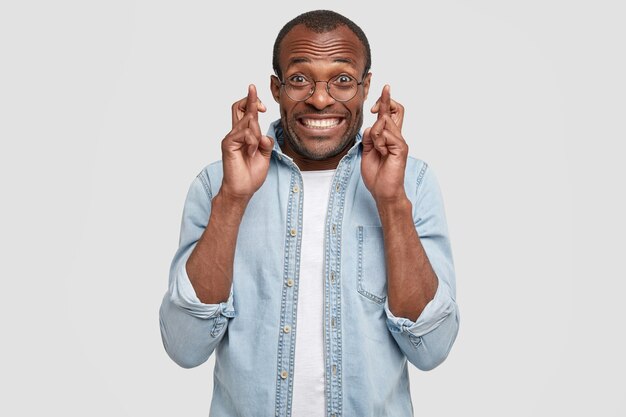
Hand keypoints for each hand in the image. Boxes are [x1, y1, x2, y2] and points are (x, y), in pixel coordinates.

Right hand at [220, 84, 273, 201]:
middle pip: (239, 107)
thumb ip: (266, 143)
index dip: (253, 102)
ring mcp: (231, 138)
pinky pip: (244, 134)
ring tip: (255, 149)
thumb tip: (264, 135)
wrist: (242, 189)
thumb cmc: (251, 174)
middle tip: (263, 107)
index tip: (263, 105)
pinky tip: (251, 153)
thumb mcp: (265, 155)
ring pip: (248, 121)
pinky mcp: (228, 144)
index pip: (246, 112)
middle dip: (251, 100)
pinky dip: (252, 142)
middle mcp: (236, 134)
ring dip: (256, 133)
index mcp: (245, 135)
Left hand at [361, 85, 408, 203]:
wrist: (383, 191)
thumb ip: (369, 137)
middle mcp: (397, 136)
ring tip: (377, 149)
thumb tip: (370, 126)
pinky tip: (382, 152)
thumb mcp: (367, 151)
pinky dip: (379, 142)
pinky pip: (386, 134)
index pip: (390, 113)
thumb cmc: (376, 174)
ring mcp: (400, 141)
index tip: (375, 99)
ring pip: (384, 122)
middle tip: (373, 106)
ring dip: (375, 133)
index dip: (384, 102)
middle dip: (384, 101)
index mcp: (389, 137)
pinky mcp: (401, 148)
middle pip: (396, 109)